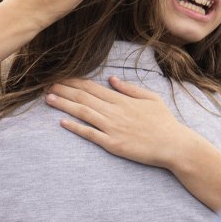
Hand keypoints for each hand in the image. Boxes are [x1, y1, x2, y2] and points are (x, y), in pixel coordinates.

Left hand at [46, 76, 195, 169]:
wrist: (174, 145)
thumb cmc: (164, 122)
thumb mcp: (151, 98)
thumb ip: (130, 88)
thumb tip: (112, 79)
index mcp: (122, 100)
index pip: (93, 87)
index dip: (74, 81)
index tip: (60, 77)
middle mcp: (115, 111)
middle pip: (84, 97)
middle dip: (63, 89)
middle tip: (46, 84)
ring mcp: (113, 128)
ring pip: (83, 112)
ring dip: (64, 104)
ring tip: (48, 98)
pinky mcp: (113, 144)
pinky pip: (90, 134)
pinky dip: (76, 127)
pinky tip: (62, 122)